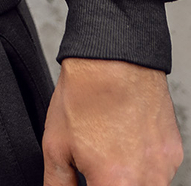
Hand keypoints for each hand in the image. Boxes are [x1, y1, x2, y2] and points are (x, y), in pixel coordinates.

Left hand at [42, 58, 182, 184]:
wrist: (113, 57)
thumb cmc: (85, 94)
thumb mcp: (56, 144)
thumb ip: (59, 182)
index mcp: (116, 182)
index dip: (93, 185)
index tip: (88, 177)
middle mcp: (147, 180)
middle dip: (109, 181)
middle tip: (96, 162)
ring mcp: (164, 167)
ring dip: (128, 177)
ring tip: (110, 149)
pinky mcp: (174, 152)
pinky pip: (159, 171)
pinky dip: (143, 164)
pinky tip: (126, 140)